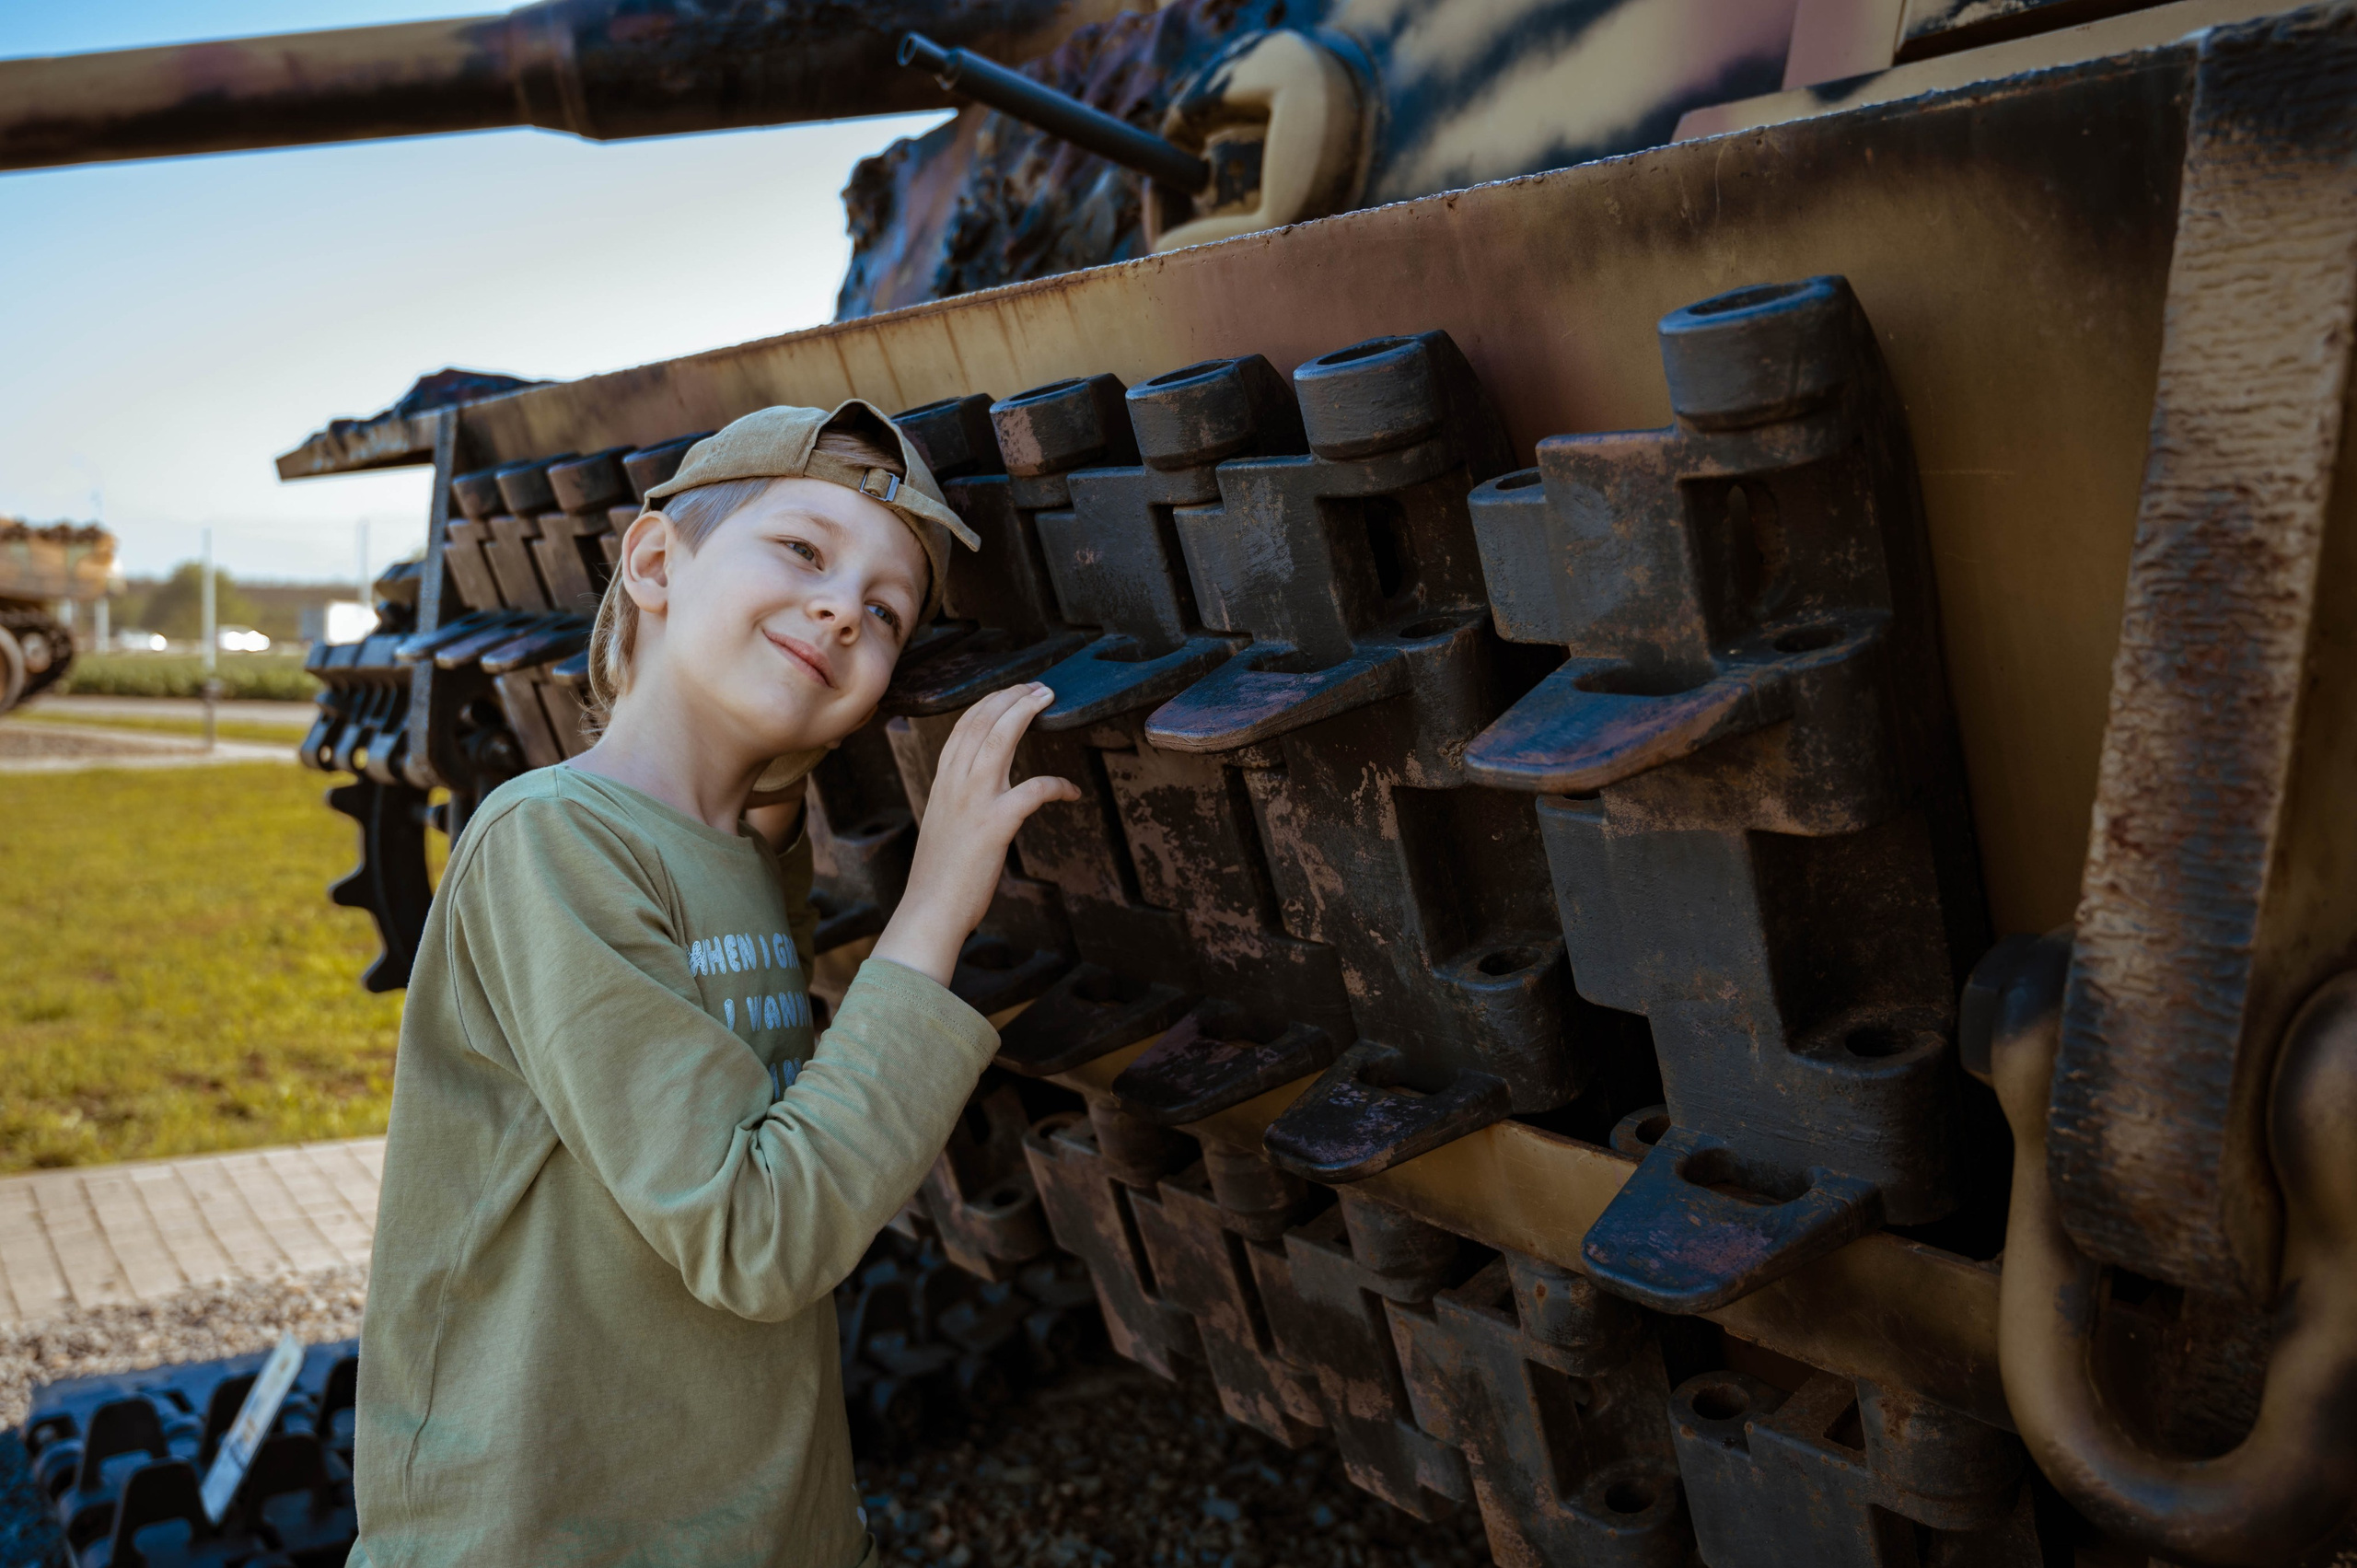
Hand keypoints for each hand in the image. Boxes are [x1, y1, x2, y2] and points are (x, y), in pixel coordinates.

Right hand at [871, 683, 1078, 987]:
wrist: (929, 910)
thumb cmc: (940, 875)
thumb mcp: (943, 824)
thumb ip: (959, 800)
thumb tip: (982, 792)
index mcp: (942, 782)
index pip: (964, 726)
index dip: (990, 702)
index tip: (1012, 691)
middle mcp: (954, 784)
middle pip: (982, 722)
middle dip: (1012, 697)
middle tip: (1039, 687)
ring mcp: (973, 802)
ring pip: (999, 740)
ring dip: (1025, 713)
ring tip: (1047, 699)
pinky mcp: (995, 825)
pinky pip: (1033, 791)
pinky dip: (1056, 785)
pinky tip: (1072, 790)